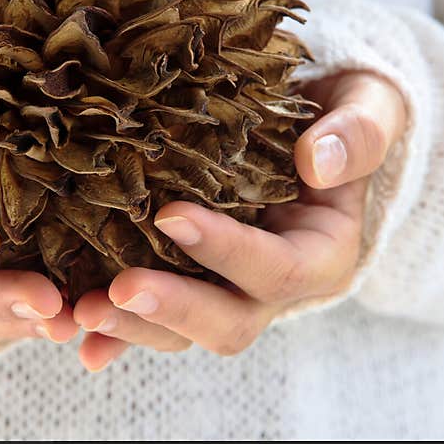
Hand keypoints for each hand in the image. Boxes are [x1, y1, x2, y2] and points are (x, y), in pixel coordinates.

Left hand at [73, 71, 406, 370]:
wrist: (319, 128)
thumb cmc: (345, 113)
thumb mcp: (368, 110)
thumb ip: (358, 133)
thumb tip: (319, 162)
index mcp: (322, 253)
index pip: (277, 268)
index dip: (227, 250)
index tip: (172, 217)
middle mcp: (276, 286)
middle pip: (229, 321)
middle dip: (173, 310)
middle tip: (116, 291)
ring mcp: (232, 289)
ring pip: (184, 330)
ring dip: (132, 328)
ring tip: (77, 316)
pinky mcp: (196, 282)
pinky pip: (156, 318)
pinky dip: (118, 331)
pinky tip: (75, 334)